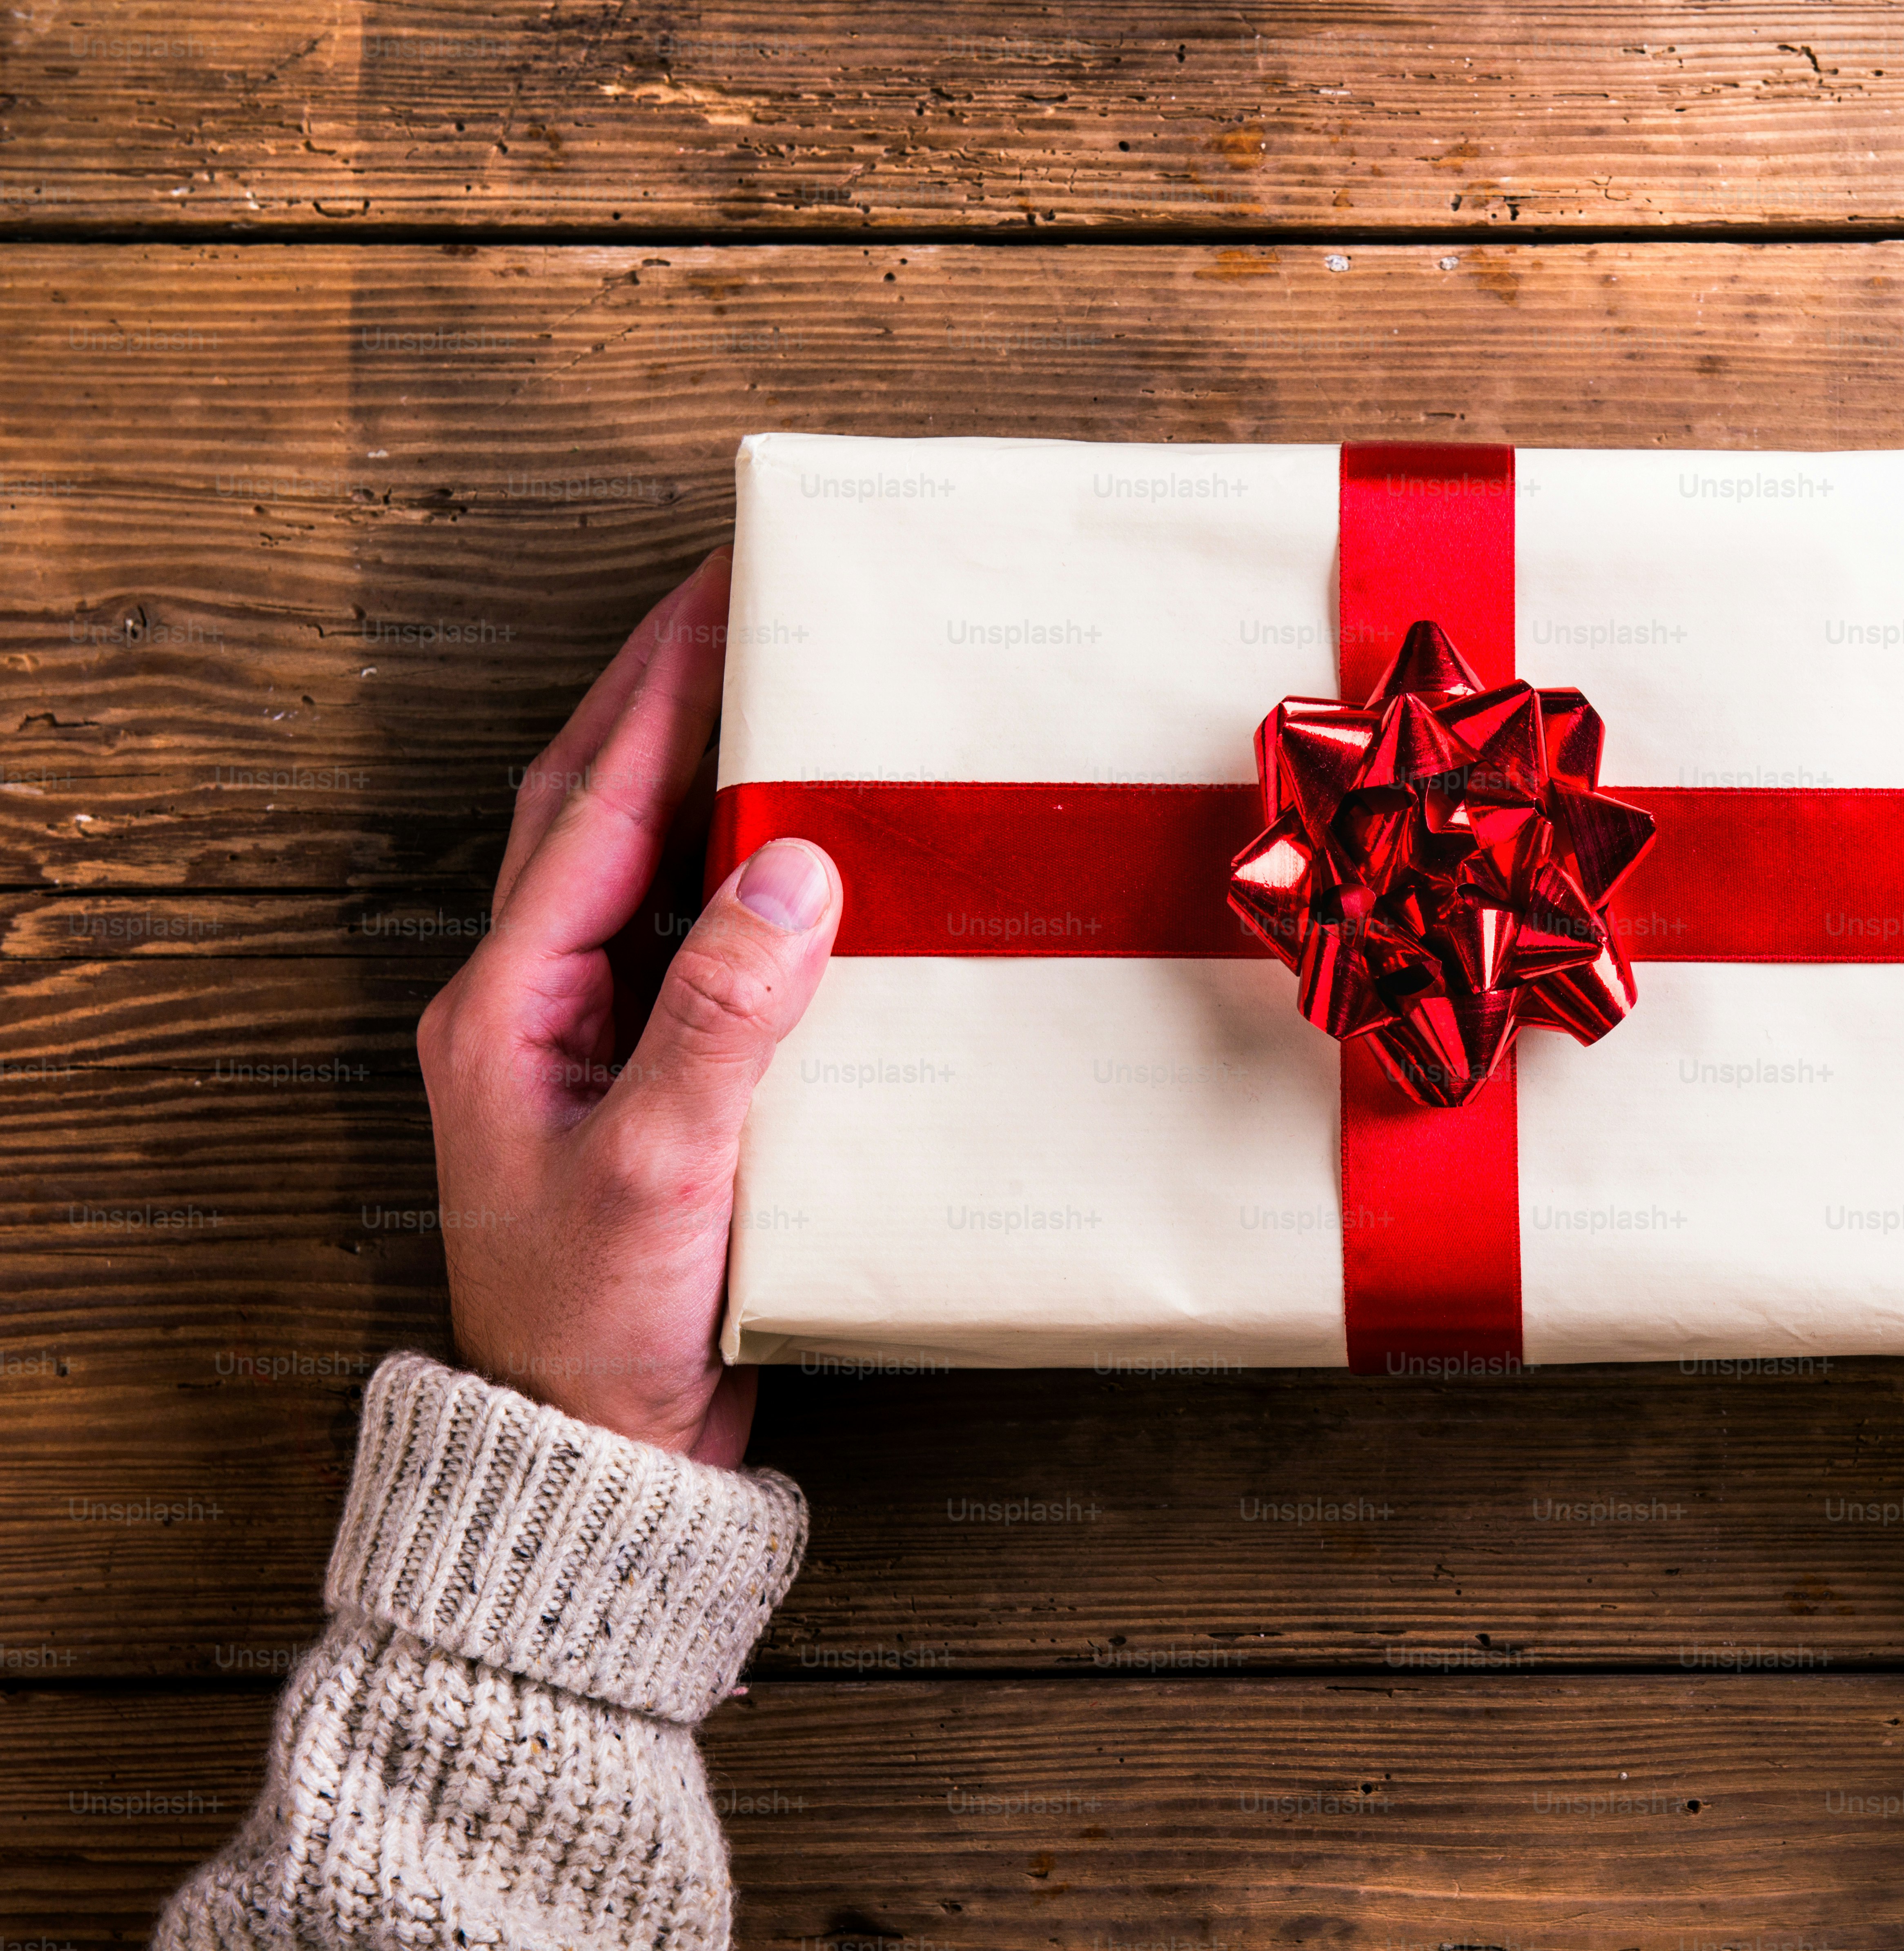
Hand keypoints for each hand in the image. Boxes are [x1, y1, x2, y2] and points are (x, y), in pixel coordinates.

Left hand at [415, 548, 842, 1464]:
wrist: (596, 1451)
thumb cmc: (599, 1327)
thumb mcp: (657, 1168)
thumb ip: (719, 1018)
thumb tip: (792, 867)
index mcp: (514, 1006)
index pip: (596, 809)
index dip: (658, 693)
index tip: (717, 595)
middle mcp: (538, 1006)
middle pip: (596, 809)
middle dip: (661, 697)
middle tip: (737, 605)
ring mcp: (587, 1043)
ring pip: (639, 867)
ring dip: (695, 773)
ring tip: (771, 695)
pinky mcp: (648, 1083)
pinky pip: (689, 942)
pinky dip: (739, 875)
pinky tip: (799, 857)